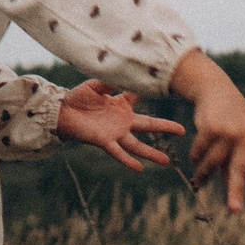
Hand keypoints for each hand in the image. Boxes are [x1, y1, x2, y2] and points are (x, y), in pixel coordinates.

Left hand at [54, 81, 187, 174]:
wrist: (62, 112)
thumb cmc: (78, 98)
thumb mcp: (94, 86)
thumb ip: (108, 82)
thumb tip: (121, 77)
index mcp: (121, 105)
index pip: (139, 97)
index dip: (149, 91)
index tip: (166, 86)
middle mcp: (122, 120)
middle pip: (148, 124)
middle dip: (165, 127)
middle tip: (183, 131)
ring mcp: (115, 133)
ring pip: (137, 145)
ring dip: (151, 153)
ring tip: (167, 162)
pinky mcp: (105, 141)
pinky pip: (118, 153)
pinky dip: (128, 161)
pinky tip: (140, 168)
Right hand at [169, 54, 244, 213]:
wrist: (217, 90)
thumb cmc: (234, 122)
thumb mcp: (242, 140)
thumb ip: (237, 163)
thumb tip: (232, 190)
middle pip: (239, 169)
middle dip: (236, 191)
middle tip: (235, 210)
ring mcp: (228, 132)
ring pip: (213, 163)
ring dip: (204, 174)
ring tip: (199, 181)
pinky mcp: (210, 128)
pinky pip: (200, 151)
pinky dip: (196, 157)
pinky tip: (195, 159)